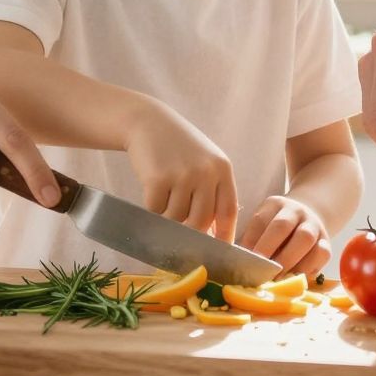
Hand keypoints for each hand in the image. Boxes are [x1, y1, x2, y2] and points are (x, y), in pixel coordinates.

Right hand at [123, 106, 237, 241]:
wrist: (148, 122)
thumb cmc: (177, 147)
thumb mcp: (204, 162)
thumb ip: (211, 192)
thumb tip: (212, 235)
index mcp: (222, 169)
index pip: (228, 212)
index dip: (224, 236)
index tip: (219, 253)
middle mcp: (206, 172)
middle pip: (201, 222)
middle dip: (190, 234)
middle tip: (180, 236)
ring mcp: (182, 175)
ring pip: (176, 219)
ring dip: (167, 219)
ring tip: (163, 200)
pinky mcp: (158, 179)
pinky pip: (156, 211)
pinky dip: (152, 209)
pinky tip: (151, 192)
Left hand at [240, 194, 330, 278]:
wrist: (310, 217)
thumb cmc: (278, 230)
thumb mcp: (264, 225)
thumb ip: (253, 241)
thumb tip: (240, 265)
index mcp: (275, 204)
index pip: (260, 220)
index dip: (251, 241)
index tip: (243, 261)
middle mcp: (296, 211)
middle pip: (282, 226)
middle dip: (268, 250)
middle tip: (258, 271)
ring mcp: (314, 225)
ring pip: (305, 239)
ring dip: (288, 262)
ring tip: (276, 279)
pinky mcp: (327, 243)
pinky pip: (321, 254)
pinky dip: (307, 268)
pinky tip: (295, 278)